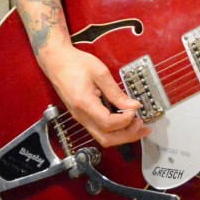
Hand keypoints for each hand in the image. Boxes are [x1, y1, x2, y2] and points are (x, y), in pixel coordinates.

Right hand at [36, 43, 152, 148]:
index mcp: (84, 104)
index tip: (135, 109)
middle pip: (106, 138)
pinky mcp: (82, 116)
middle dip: (127, 136)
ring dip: (122, 135)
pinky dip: (114, 130)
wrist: (57, 61)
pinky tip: (124, 121)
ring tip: (137, 126)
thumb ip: (116, 92)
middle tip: (142, 126)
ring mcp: (80, 117)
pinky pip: (98, 130)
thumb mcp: (100, 73)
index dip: (125, 120)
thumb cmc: (75, 63)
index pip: (108, 123)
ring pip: (102, 137)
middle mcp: (81, 116)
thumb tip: (132, 105)